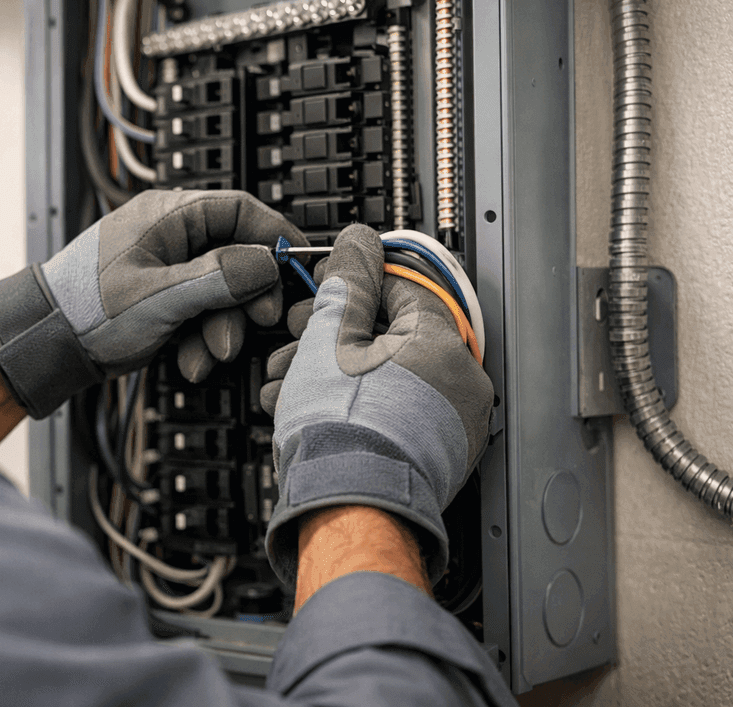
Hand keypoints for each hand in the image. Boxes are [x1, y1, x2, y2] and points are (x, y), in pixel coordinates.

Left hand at [0, 190, 305, 418]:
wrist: (45, 344)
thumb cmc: (85, 309)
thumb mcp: (161, 295)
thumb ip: (218, 278)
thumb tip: (266, 263)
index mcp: (167, 216)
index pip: (241, 210)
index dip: (274, 237)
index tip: (298, 266)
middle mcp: (170, 236)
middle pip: (236, 257)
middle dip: (245, 298)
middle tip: (256, 322)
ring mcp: (166, 269)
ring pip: (220, 292)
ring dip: (221, 328)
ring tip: (207, 354)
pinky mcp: (162, 299)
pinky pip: (199, 314)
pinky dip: (199, 339)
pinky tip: (188, 360)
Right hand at [261, 224, 492, 585]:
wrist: (349, 508)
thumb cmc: (342, 432)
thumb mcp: (330, 339)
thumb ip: (347, 284)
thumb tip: (357, 244)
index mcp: (442, 343)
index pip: (400, 288)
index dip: (352, 288)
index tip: (325, 296)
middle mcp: (460, 382)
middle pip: (390, 336)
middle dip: (333, 337)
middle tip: (296, 343)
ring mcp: (453, 423)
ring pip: (388, 376)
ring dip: (335, 373)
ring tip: (290, 384)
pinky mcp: (438, 455)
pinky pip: (397, 413)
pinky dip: (358, 406)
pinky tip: (313, 411)